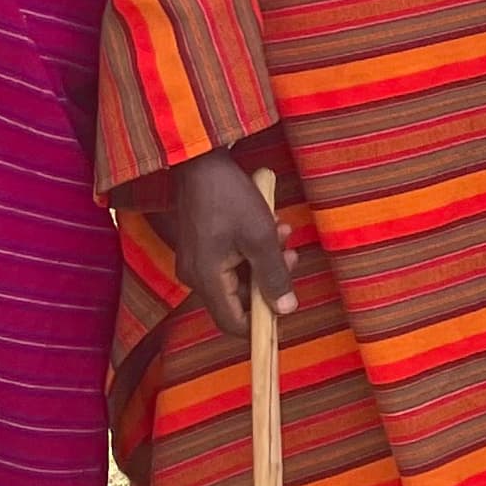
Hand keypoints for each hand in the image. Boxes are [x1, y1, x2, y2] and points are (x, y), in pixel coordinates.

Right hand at [172, 149, 296, 341]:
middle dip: (269, 280)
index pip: (232, 323)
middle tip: (290, 255)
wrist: (200, 160)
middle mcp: (194, 276)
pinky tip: (269, 226)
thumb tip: (285, 310)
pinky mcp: (199, 247)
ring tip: (283, 233)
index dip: (260, 324)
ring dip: (264, 260)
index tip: (284, 307)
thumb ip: (274, 276)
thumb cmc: (229, 196)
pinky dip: (250, 250)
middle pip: (238, 299)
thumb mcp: (260, 236)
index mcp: (205, 279)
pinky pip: (229, 261)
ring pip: (237, 277)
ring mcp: (195, 261)